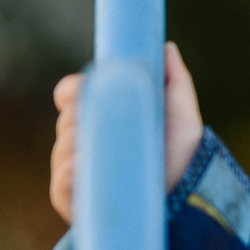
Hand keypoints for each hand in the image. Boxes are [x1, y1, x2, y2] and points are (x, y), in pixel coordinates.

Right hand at [48, 43, 206, 222]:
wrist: (189, 202)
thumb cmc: (185, 159)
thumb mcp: (183, 116)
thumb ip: (173, 80)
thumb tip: (165, 47)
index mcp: (103, 119)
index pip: (70, 95)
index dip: (72, 90)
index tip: (81, 88)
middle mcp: (85, 143)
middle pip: (65, 119)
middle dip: (79, 116)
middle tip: (102, 121)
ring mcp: (77, 172)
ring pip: (61, 147)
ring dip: (77, 144)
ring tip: (104, 149)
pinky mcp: (74, 202)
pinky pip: (60, 182)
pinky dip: (69, 172)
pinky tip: (82, 169)